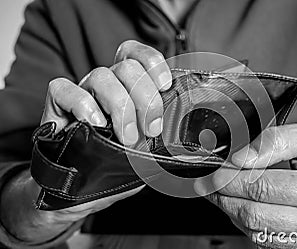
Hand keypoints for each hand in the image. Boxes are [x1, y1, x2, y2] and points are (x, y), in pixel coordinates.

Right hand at [1, 41, 171, 242]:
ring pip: (102, 77)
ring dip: (121, 107)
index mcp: (129, 88)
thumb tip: (189, 140)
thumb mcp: (150, 152)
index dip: (153, 63)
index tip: (166, 86)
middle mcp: (107, 85)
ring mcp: (82, 92)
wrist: (82, 191)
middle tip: (151, 130)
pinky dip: (83, 106)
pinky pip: (63, 89)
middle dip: (146, 98)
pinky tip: (96, 125)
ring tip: (128, 138)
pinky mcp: (56, 106)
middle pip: (127, 67)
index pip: (138, 56)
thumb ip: (166, 138)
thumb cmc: (118, 166)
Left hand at [195, 121, 296, 247]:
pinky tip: (241, 206)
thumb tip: (240, 156)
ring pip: (254, 232)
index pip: (261, 186)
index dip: (230, 177)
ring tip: (220, 193)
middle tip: (209, 182)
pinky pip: (264, 242)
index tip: (214, 169)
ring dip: (230, 211)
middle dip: (223, 196)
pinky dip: (245, 224)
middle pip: (253, 213)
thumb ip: (276, 141)